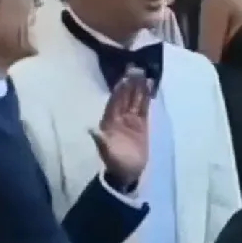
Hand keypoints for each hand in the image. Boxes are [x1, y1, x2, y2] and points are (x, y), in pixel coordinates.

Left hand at [90, 69, 150, 185]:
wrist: (127, 173)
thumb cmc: (115, 162)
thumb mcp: (106, 151)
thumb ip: (100, 139)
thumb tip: (90, 128)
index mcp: (109, 121)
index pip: (114, 102)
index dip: (119, 90)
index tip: (123, 78)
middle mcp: (120, 117)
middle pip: (125, 97)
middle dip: (130, 84)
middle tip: (136, 69)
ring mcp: (131, 120)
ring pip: (135, 100)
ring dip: (139, 88)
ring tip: (145, 74)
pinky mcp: (142, 124)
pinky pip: (144, 108)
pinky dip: (147, 98)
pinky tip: (151, 87)